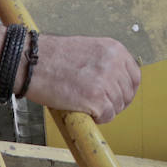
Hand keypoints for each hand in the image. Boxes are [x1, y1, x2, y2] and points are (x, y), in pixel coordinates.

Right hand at [24, 34, 139, 123]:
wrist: (32, 62)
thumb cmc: (52, 56)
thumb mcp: (87, 48)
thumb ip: (105, 62)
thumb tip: (115, 81)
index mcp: (114, 49)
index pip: (134, 76)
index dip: (125, 90)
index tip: (116, 96)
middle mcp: (114, 64)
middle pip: (127, 94)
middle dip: (115, 102)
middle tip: (98, 104)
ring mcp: (106, 82)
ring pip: (117, 107)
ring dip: (104, 110)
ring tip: (86, 105)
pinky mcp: (96, 100)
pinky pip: (106, 116)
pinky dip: (97, 118)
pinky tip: (84, 111)